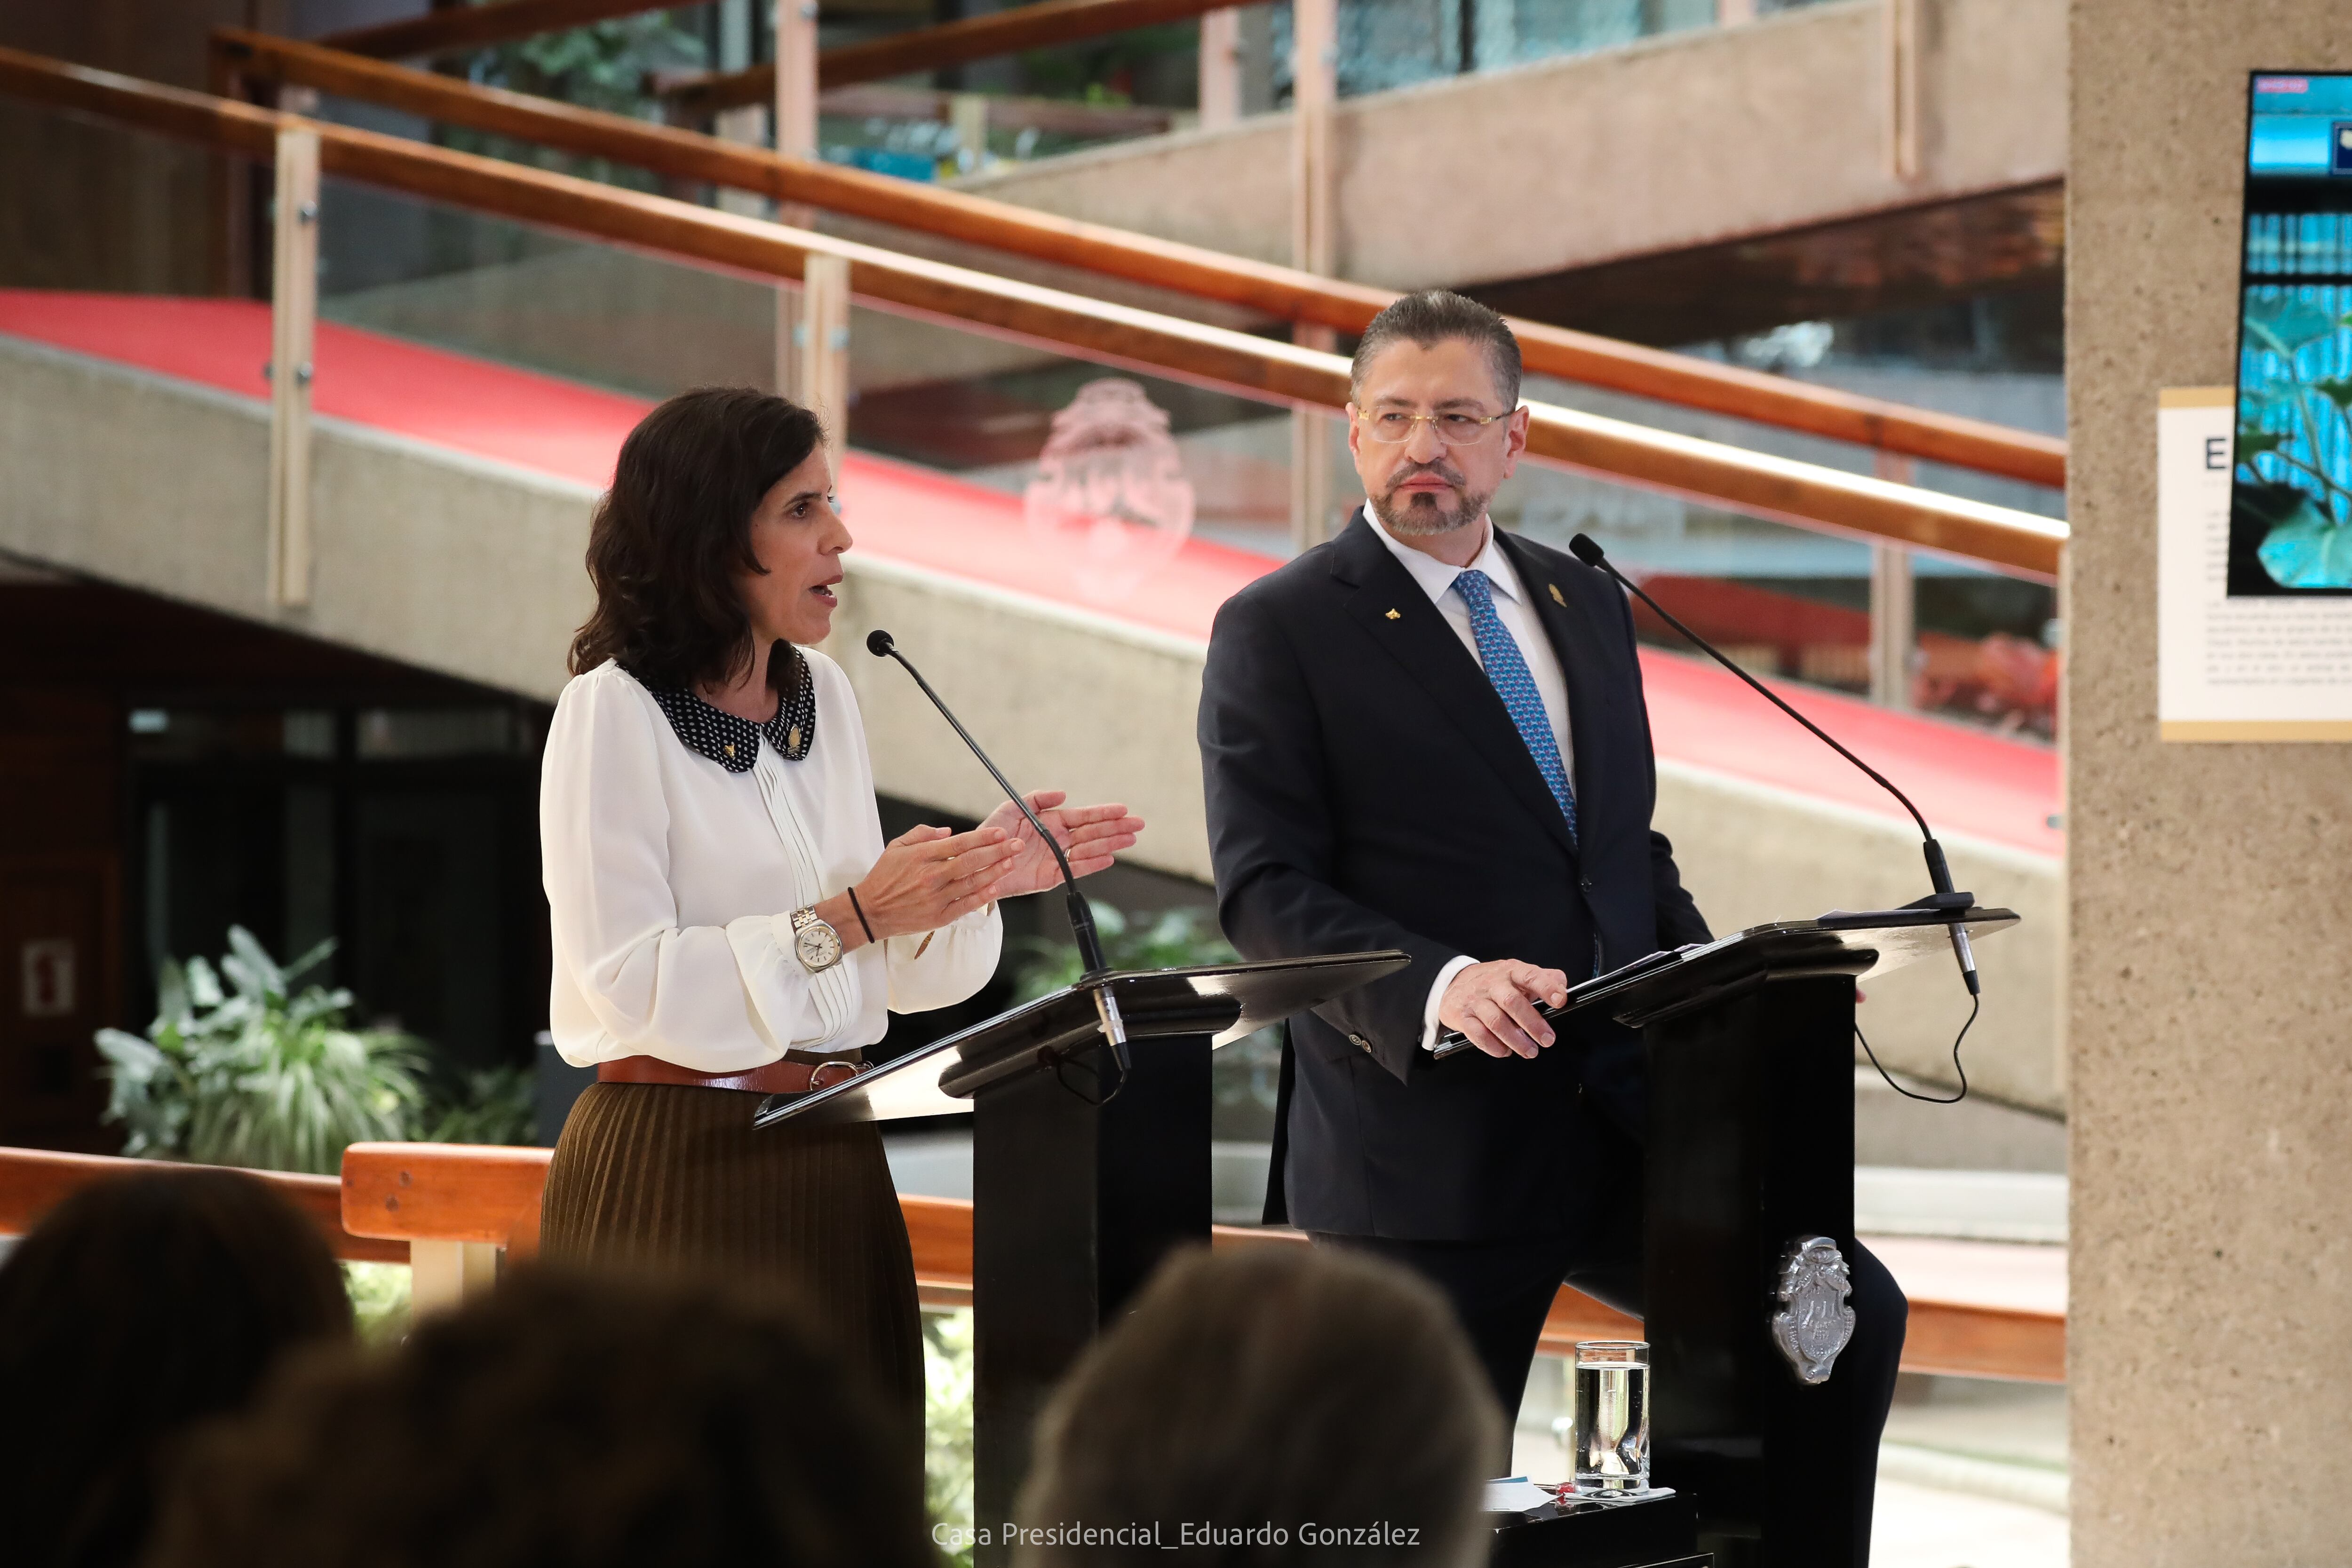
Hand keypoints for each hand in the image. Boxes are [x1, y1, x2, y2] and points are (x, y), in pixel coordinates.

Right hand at [817, 823, 1017, 949]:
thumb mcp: (896, 847)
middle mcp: (931, 876)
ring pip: (971, 882)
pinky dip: (982, 896)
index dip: (983, 837)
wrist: (869, 911)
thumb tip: (948, 832)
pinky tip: (996, 887)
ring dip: (995, 872)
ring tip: (1012, 862)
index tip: (1000, 833)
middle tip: (1017, 845)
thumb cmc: (883, 877)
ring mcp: (936, 898)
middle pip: (971, 861)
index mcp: (922, 857)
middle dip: (997, 852)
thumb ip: (922, 835)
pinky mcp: (939, 917)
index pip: (959, 844)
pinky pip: (966, 905)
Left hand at [979, 791, 1145, 897]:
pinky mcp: (1050, 877)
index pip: (1083, 816)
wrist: (977, 862)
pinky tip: (1108, 857)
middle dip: (1116, 828)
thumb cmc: (992, 834)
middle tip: (1138, 824)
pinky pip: (1074, 869)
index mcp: (1052, 822)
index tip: (1123, 809)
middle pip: (1093, 832)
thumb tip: (1063, 795)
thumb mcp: (1012, 808)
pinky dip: (1091, 864)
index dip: (1103, 813)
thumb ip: (1037, 799)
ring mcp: (1056, 858)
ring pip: (1089, 850)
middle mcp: (1058, 840)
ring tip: (1130, 839)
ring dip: (1110, 844)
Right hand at [1439, 960, 1570, 1059]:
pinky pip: (1478, 1034)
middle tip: (1547, 1039)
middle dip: (1532, 1023)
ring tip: (1529, 1051)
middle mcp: (1492, 984)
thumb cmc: (1493, 982)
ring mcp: (1476, 1000)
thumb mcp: (1517, 973)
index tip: (1560, 1001)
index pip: (1530, 975)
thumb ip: (1543, 978)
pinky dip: (1493, 1046)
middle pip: (1512, 1002)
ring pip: (1495, 1021)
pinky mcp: (1462, 1016)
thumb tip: (1562, 986)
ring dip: (1515, 1040)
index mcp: (1510, 971)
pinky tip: (1504, 1051)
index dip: (1546, 988)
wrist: (1454, 982)